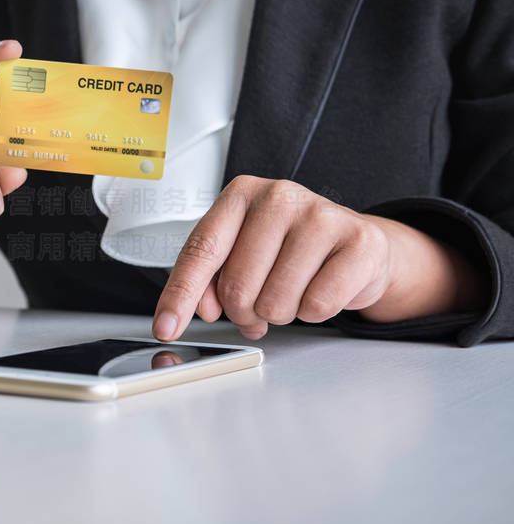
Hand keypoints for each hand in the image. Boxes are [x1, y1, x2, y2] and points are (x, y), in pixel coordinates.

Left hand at [152, 176, 485, 340]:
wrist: (353, 244)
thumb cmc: (288, 248)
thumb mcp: (241, 253)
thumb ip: (211, 279)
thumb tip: (205, 308)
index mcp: (240, 195)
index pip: (201, 251)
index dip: (180, 295)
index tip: (166, 327)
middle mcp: (278, 196)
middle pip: (237, 286)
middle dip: (244, 312)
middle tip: (257, 306)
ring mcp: (321, 214)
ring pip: (276, 302)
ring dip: (281, 313)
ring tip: (293, 290)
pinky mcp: (358, 240)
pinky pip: (318, 305)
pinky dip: (315, 311)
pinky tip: (321, 287)